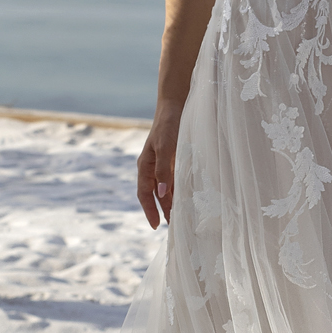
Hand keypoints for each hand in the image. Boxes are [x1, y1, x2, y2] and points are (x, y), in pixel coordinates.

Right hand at [137, 105, 181, 228]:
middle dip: (162, 210)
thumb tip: (161, 194)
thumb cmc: (169, 125)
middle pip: (155, 194)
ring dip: (171, 202)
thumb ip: (164, 170)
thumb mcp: (166, 148)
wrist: (176, 105)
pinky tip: (187, 197)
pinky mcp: (173, 159)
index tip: (156, 226)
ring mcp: (163, 163)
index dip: (149, 210)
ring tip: (181, 217)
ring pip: (165, 188)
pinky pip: (174, 179)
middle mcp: (152, 167)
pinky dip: (179, 190)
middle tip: (173, 228)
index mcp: (145, 165)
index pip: (144, 194)